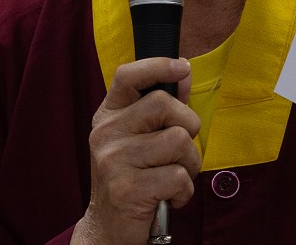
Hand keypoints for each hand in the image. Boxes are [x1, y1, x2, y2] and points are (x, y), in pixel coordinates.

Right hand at [72, 58, 200, 244]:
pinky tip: (169, 197)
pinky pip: (178, 176)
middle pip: (164, 104)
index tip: (182, 68)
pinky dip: (184, 191)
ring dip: (189, 163)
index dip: (157, 66)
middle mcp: (106, 134)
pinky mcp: (126, 189)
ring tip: (173, 177)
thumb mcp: (141, 138)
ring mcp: (113, 161)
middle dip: (188, 127)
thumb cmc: (133, 177)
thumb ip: (163, 107)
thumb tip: (183, 72)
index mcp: (108, 116)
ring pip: (178, 141)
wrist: (108, 229)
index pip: (127, 76)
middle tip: (181, 150)